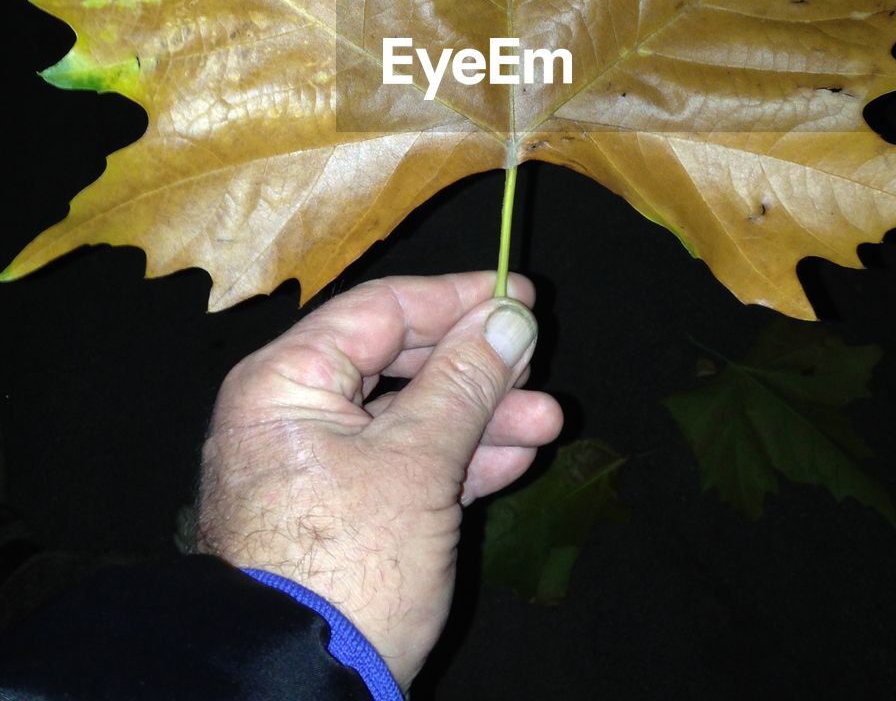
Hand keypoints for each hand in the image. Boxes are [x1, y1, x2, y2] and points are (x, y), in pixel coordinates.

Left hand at [195, 272, 562, 690]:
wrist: (303, 687)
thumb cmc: (351, 558)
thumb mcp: (416, 463)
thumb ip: (465, 382)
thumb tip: (509, 317)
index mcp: (286, 381)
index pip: (380, 311)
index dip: (454, 299)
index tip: (519, 294)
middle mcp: (295, 411)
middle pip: (398, 363)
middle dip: (475, 367)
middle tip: (537, 359)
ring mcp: (319, 464)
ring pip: (410, 418)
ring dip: (480, 417)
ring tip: (549, 420)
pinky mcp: (344, 511)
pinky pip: (405, 465)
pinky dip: (457, 460)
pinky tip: (518, 456)